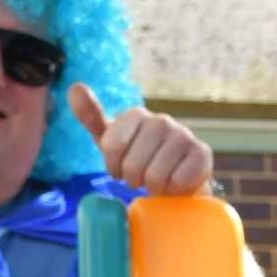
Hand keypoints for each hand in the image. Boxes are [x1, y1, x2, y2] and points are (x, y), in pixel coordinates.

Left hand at [69, 83, 212, 195]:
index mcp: (136, 115)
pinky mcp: (202, 154)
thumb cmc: (140, 160)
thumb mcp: (111, 142)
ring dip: (153, 187)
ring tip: (158, 180)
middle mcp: (161, 120)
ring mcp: (184, 135)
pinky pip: (177, 181)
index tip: (119, 169)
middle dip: (133, 180)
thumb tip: (74, 87)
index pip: (111, 145)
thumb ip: (91, 117)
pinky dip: (173, 189)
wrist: (176, 179)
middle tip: (141, 178)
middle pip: (132, 164)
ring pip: (155, 176)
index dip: (113, 167)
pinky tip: (176, 182)